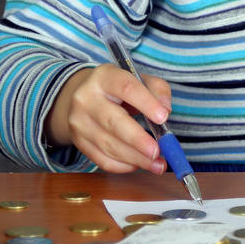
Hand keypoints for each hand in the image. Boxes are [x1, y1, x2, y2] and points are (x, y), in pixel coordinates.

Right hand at [45, 64, 173, 173]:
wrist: (83, 98)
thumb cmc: (117, 90)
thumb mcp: (137, 80)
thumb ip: (156, 89)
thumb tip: (165, 110)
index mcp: (104, 77)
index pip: (126, 88)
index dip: (146, 103)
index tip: (163, 118)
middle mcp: (86, 98)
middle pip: (114, 122)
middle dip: (138, 140)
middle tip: (157, 151)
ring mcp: (79, 122)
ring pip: (109, 145)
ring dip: (136, 158)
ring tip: (157, 164)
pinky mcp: (79, 142)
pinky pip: (102, 159)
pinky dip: (123, 166)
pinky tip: (139, 164)